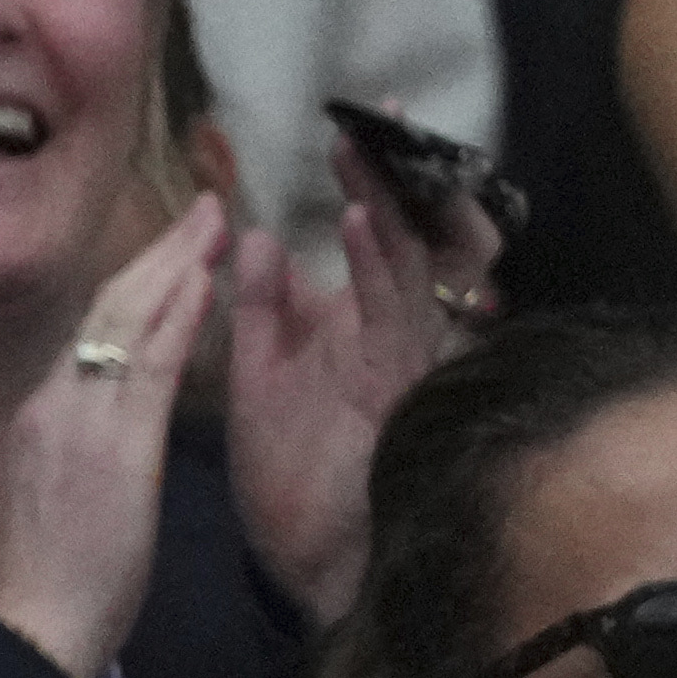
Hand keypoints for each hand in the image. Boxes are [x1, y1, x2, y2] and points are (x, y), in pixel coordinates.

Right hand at [0, 195, 224, 677]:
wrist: (36, 625)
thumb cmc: (57, 580)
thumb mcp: (62, 496)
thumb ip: (82, 446)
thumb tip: (106, 421)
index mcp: (44, 416)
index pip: (92, 330)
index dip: (137, 281)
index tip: (177, 247)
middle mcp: (54, 403)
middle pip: (107, 308)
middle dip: (160, 253)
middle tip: (207, 206)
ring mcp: (78, 421)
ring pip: (125, 323)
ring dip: (174, 266)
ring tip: (215, 222)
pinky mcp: (110, 446)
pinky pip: (146, 367)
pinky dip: (175, 317)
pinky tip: (205, 281)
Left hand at [220, 160, 460, 625]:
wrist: (309, 563)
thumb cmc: (293, 475)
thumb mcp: (263, 372)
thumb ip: (262, 304)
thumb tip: (259, 234)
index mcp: (361, 325)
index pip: (376, 234)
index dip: (372, 179)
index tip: (355, 122)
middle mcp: (394, 335)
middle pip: (413, 235)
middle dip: (402, 175)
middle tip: (383, 114)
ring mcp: (405, 360)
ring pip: (417, 265)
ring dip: (390, 205)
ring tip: (366, 152)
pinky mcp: (401, 390)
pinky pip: (399, 319)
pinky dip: (380, 268)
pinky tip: (364, 227)